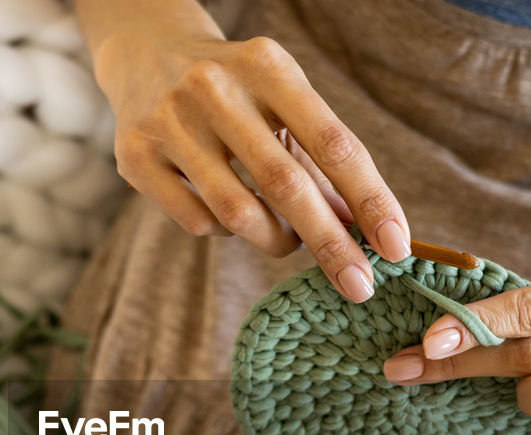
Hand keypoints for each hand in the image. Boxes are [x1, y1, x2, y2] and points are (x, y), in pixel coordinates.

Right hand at [92, 28, 410, 301]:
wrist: (147, 52)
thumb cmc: (237, 89)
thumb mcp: (283, 100)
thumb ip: (320, 159)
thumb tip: (364, 229)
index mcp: (267, 66)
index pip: (333, 142)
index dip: (370, 199)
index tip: (396, 246)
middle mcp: (214, 88)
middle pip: (286, 185)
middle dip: (330, 244)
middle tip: (359, 285)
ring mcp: (168, 122)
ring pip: (238, 214)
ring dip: (277, 241)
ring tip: (290, 241)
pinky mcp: (134, 156)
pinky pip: (197, 222)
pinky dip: (226, 232)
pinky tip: (230, 214)